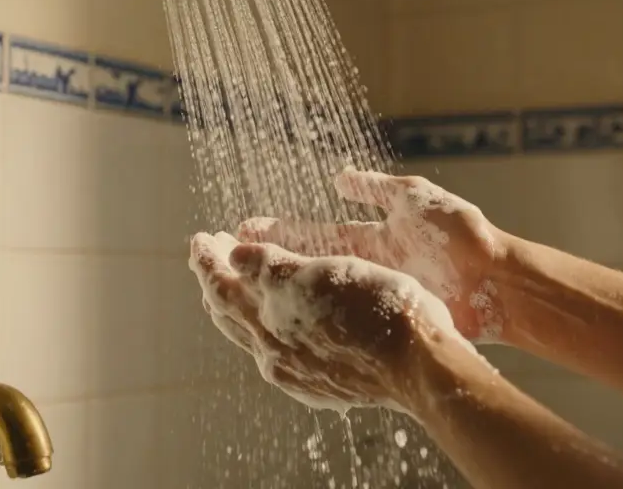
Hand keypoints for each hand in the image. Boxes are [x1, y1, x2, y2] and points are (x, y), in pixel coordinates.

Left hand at [189, 231, 473, 412]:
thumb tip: (233, 254)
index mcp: (268, 320)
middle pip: (230, 313)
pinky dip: (267, 327)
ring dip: (240, 304)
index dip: (207, 259)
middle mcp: (274, 352)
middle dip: (219, 279)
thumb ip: (270, 266)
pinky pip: (278, 352)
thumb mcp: (320, 273)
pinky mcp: (321, 384)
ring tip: (238, 284)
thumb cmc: (378, 307)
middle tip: (214, 252)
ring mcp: (297, 373)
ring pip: (251, 335)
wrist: (421, 364)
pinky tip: (278, 325)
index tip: (200, 237)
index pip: (220, 286)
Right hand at [237, 169, 508, 342]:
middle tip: (226, 263)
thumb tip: (340, 176)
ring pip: (317, 297)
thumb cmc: (463, 236)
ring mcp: (372, 298)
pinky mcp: (384, 322)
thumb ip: (376, 188)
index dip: (277, 231)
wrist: (500, 283)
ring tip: (243, 296)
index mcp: (370, 237)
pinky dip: (312, 324)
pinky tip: (283, 329)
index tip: (242, 229)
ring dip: (282, 295)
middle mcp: (365, 269)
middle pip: (305, 267)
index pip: (311, 233)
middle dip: (268, 264)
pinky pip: (341, 323)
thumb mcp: (415, 199)